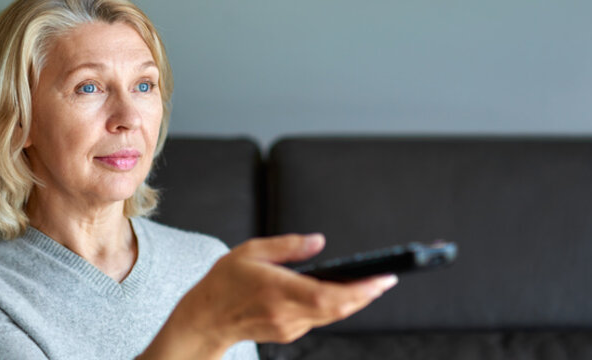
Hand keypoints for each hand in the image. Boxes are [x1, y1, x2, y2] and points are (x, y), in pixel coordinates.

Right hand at [140, 234, 398, 358]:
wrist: (205, 320)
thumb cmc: (224, 282)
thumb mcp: (250, 251)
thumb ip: (287, 246)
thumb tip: (319, 241)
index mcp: (279, 291)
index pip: (331, 295)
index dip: (362, 290)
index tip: (384, 278)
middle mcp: (287, 314)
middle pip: (339, 309)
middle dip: (367, 294)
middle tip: (387, 278)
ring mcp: (289, 327)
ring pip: (332, 316)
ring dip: (353, 300)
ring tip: (372, 282)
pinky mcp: (288, 333)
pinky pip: (318, 319)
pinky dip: (334, 306)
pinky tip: (341, 292)